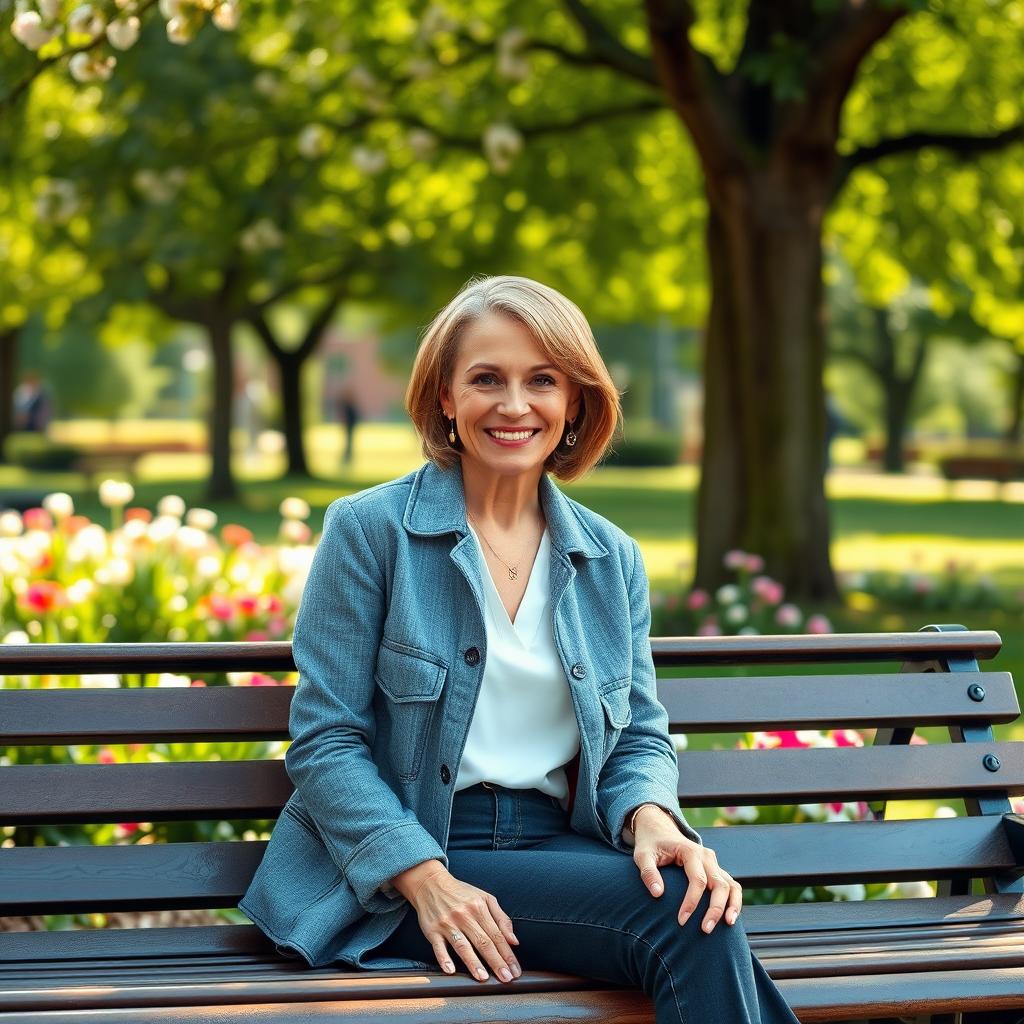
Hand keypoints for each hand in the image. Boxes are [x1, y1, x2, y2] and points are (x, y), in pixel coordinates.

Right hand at [390, 861, 521, 982]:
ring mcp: (448, 923)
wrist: (430, 883)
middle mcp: (464, 915)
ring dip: (473, 962)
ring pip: (463, 945)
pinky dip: (444, 958)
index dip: (507, 954)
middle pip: (483, 942)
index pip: (497, 935)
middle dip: (496, 962)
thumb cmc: (460, 893)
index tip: (515, 970)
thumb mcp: (485, 898)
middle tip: (505, 979)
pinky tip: (451, 970)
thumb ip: (501, 918)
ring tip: (483, 978)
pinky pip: (438, 947)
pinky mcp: (432, 930)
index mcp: (479, 907)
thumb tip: (514, 940)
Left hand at [630, 805, 742, 933]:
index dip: (692, 902)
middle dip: (715, 908)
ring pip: (731, 885)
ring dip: (732, 905)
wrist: (659, 830)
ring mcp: (713, 863)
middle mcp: (706, 856)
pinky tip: (729, 918)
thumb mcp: (642, 855)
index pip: (697, 880)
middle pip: (719, 884)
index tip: (681, 920)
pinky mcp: (715, 870)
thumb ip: (648, 872)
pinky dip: (734, 901)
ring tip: (728, 925)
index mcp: (690, 851)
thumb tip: (658, 894)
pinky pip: (731, 886)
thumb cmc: (650, 845)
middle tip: (706, 930)